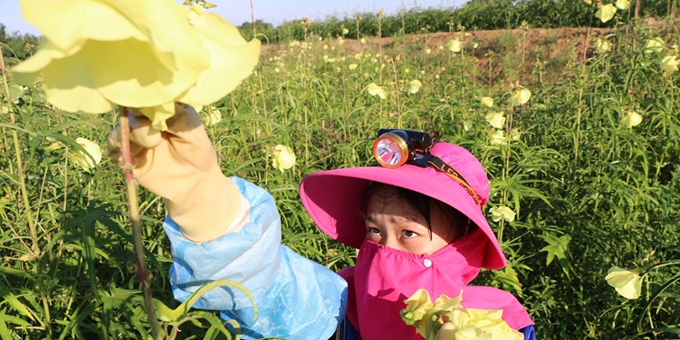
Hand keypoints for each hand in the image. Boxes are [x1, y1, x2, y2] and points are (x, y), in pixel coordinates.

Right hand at [108, 103, 240, 242]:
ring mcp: (135, 138)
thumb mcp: (192, 131)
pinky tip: (139, 160)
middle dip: (139, 125)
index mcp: (161, 109)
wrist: (196, 181)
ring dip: (130, 138)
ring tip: (151, 146)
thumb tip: (155, 107)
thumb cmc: (198, 151)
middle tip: (156, 139)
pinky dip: (120, 153)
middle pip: (128, 114)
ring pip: (118, 131)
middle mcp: (144, 121)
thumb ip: (175, 118)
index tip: (152, 115)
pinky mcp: (128, 157)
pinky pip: (112, 150)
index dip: (144, 103)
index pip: (144, 98)